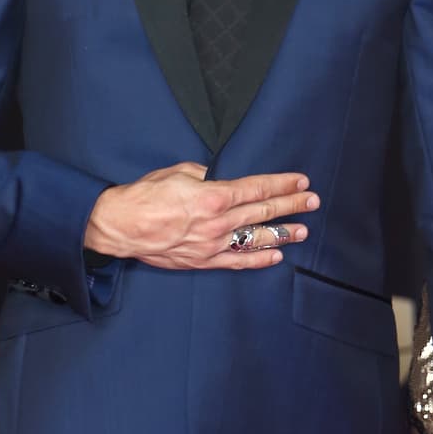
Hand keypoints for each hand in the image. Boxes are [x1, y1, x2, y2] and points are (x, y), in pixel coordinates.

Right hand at [85, 162, 319, 268]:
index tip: (301, 182)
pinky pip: (238, 261)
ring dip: (282, 233)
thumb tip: (219, 178)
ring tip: (303, 231)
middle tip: (313, 202)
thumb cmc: (145, 195)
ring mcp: (213, 244)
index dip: (283, 185)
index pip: (258, 189)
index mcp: (214, 196)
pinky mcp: (203, 260)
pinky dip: (258, 259)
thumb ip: (205, 175)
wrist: (119, 226)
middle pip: (263, 211)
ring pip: (255, 238)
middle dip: (292, 206)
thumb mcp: (178, 172)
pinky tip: (275, 255)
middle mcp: (219, 221)